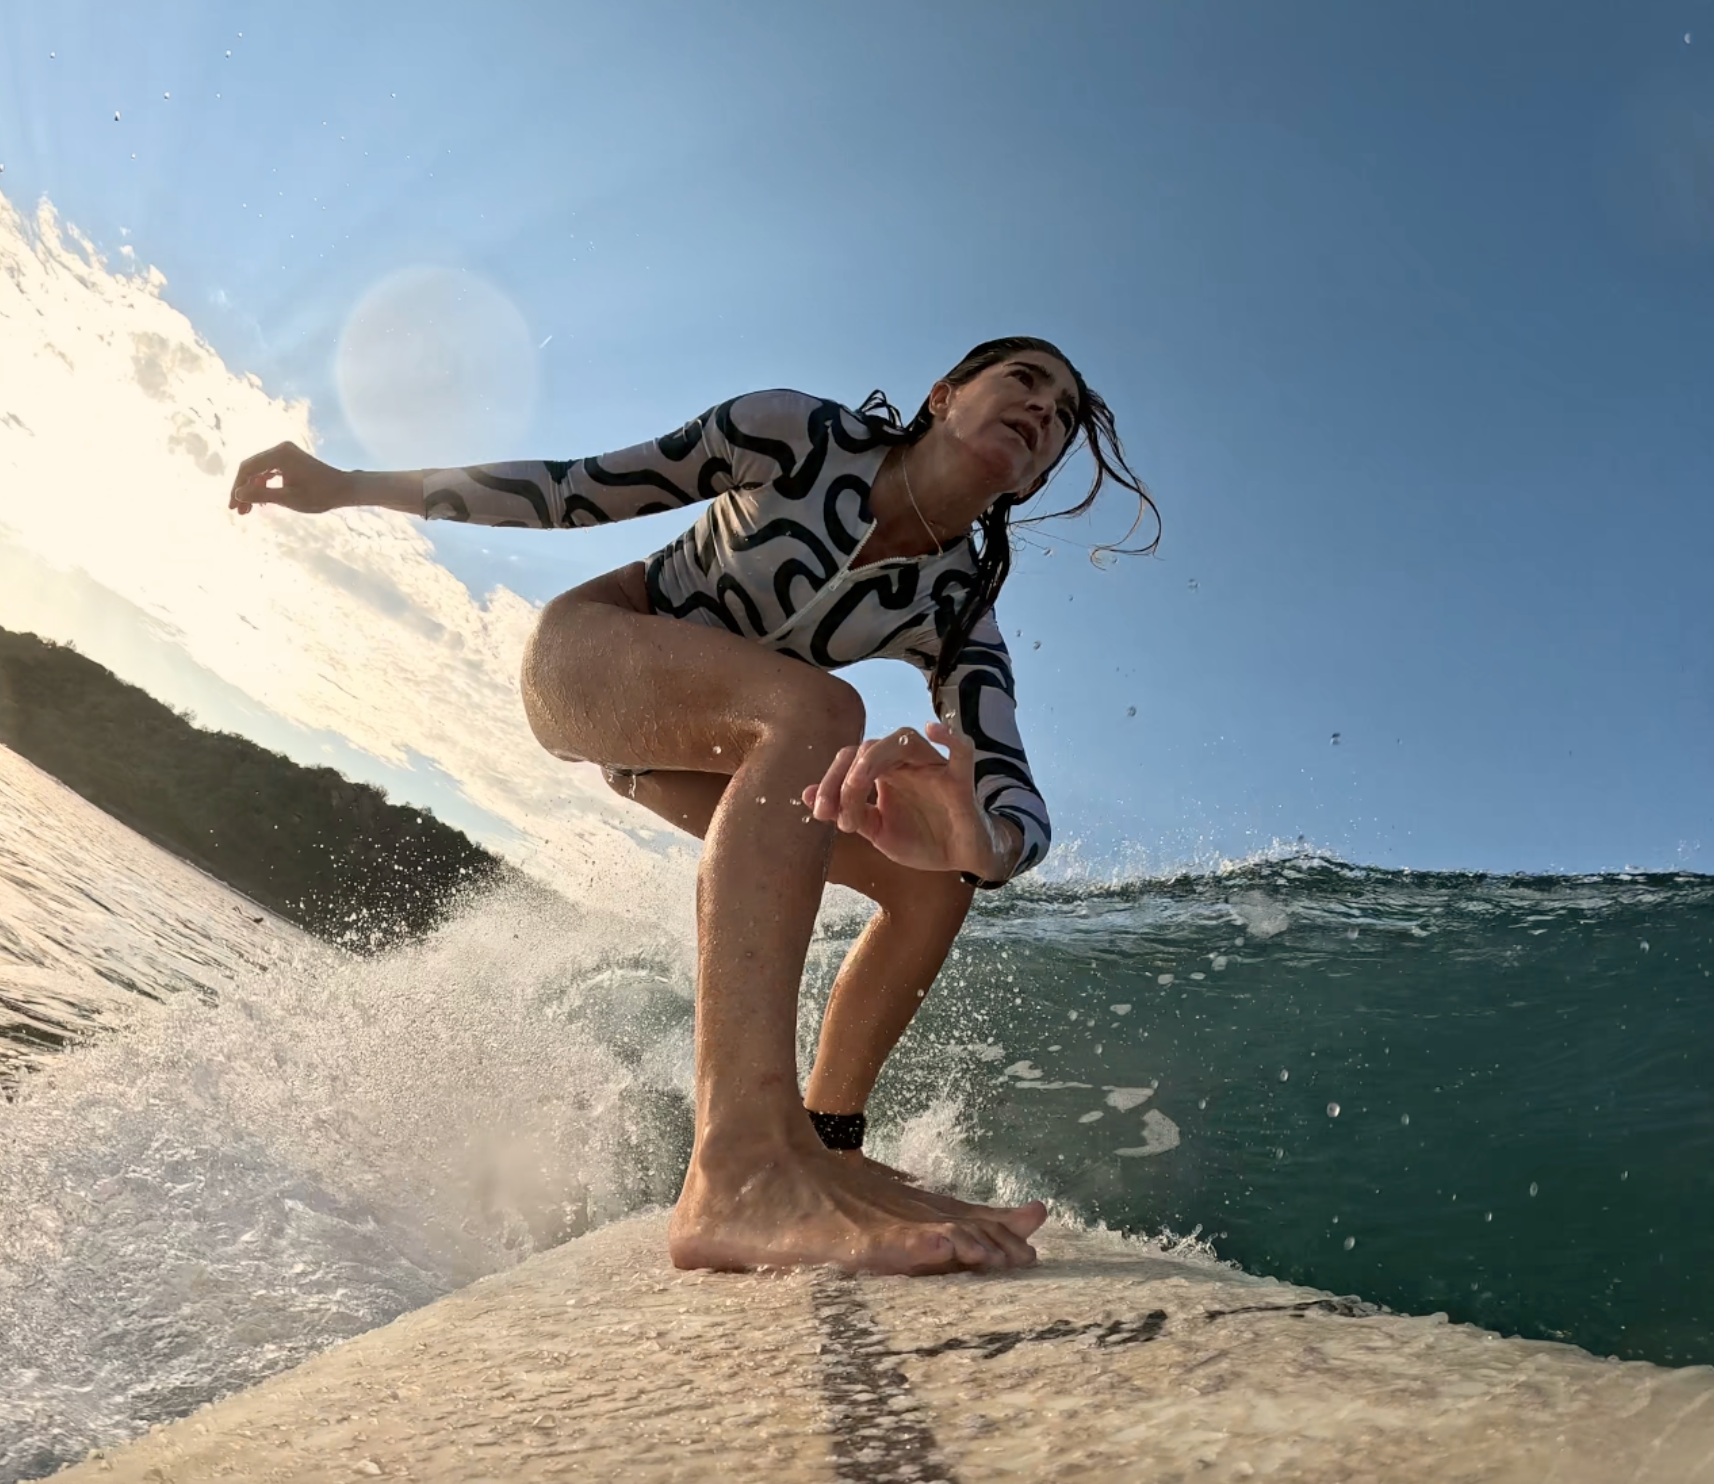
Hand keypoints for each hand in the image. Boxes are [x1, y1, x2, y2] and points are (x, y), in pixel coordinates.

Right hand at [228, 442, 351, 515]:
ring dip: (252, 489)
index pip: (248, 469)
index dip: (237, 488)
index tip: (232, 506)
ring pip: (259, 470)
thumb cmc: (320, 495)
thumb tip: (237, 494)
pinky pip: (269, 471)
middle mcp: (280, 449)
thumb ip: (262, 495)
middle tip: (238, 511)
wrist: (344, 489)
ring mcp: (285, 453)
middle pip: (251, 468)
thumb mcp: (289, 499)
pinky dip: (263, 485)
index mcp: (279, 454)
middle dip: (243, 490)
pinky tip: (260, 502)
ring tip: (248, 510)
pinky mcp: (289, 459)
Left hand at [802, 720, 1020, 878]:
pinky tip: (933, 728)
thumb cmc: (922, 838)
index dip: (828, 782)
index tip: (819, 813)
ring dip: (874, 760)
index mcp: (884, 772)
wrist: (959, 859)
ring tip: (857, 784)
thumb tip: (804, 794)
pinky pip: (962, 750)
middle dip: (844, 778)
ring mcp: (933, 768)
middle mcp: (906, 763)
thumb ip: (848, 811)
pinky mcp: (961, 781)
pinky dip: (950, 736)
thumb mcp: (877, 830)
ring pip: (904, 740)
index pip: (850, 759)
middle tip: (835, 813)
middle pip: (869, 747)